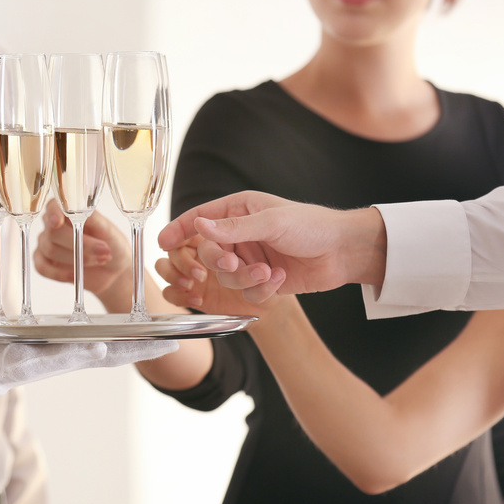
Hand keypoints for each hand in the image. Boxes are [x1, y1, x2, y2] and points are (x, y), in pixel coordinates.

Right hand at [0, 339, 178, 397]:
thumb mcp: (33, 358)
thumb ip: (66, 355)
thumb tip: (103, 348)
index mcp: (74, 355)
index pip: (121, 351)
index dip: (148, 347)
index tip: (175, 343)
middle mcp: (73, 353)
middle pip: (120, 348)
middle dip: (146, 345)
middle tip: (173, 338)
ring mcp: (62, 350)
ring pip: (106, 344)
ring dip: (129, 340)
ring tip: (150, 335)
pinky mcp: (49, 345)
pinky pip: (85, 339)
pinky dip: (104, 336)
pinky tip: (107, 334)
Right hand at [34, 200, 130, 303]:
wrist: (114, 268)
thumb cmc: (111, 243)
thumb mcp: (107, 229)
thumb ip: (92, 218)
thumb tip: (81, 209)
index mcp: (66, 210)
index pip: (53, 206)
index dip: (53, 213)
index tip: (58, 222)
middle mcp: (51, 225)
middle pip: (52, 232)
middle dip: (79, 244)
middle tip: (103, 250)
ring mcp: (45, 244)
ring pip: (50, 250)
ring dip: (77, 259)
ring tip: (99, 259)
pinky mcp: (44, 263)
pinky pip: (43, 268)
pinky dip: (60, 274)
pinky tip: (76, 275)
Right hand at [158, 192, 386, 301]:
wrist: (342, 253)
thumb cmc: (312, 226)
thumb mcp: (271, 222)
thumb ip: (232, 227)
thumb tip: (198, 225)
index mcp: (238, 210)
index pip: (198, 219)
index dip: (178, 230)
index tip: (162, 243)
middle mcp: (239, 235)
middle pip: (206, 253)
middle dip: (218, 262)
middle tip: (234, 262)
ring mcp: (248, 259)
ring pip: (224, 277)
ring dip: (245, 278)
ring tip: (269, 272)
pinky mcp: (259, 281)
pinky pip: (244, 293)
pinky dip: (260, 290)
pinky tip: (280, 279)